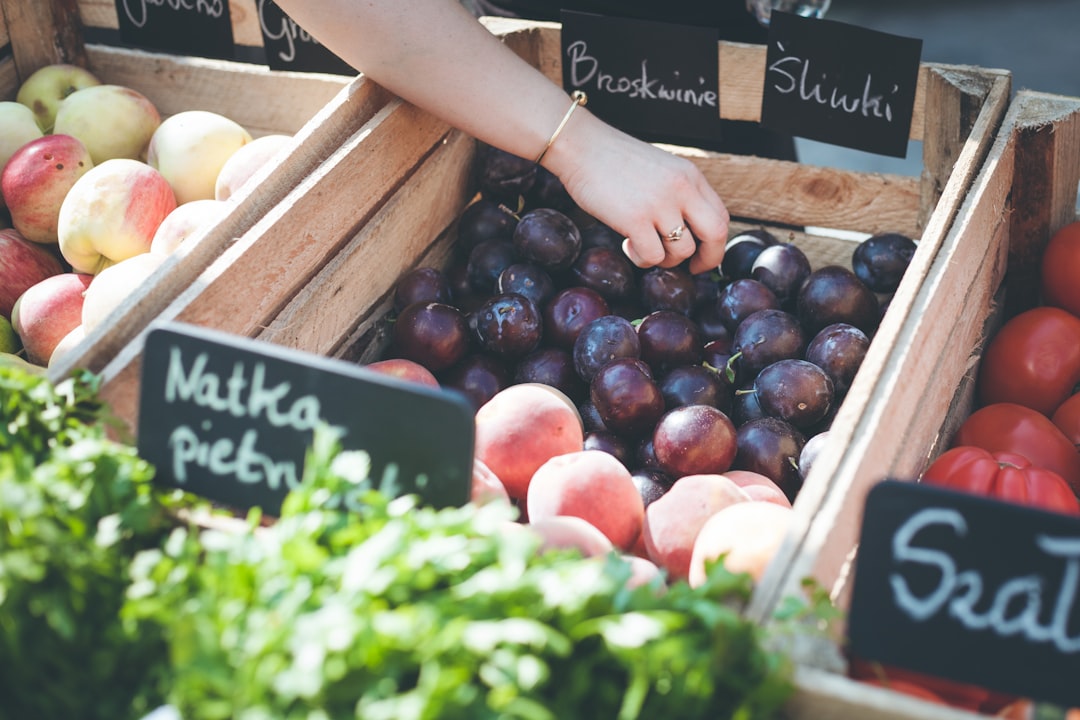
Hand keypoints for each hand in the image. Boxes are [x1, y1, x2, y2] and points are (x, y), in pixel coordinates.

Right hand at [542, 107, 729, 275]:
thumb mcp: (659, 170)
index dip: (716, 243)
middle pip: (715, 234)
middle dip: (707, 259)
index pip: (721, 216)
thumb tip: (689, 232)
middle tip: (691, 269)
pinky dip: (641, 259)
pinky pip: (652, 256)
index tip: (702, 255)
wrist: (579, 146)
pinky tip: (628, 245)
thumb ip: (678, 194)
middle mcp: (681, 188)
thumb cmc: (613, 160)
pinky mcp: (635, 219)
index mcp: (690, 176)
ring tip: (643, 245)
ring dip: (664, 259)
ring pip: (682, 251)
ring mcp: (659, 204)